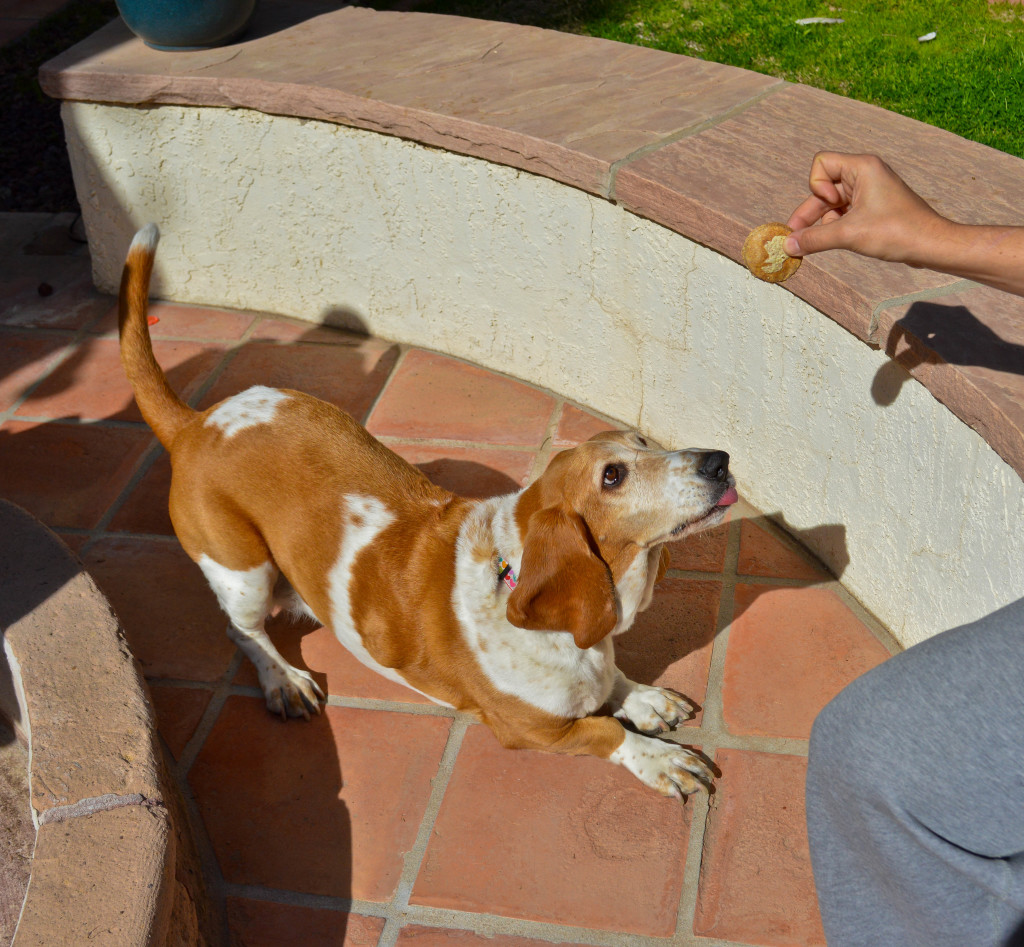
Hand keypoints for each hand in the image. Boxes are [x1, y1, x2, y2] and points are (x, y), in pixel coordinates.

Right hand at [783, 151, 1023, 296]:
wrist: (931, 244)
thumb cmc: (896, 231)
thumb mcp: (849, 235)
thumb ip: (814, 239)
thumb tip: (787, 245)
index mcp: (863, 167)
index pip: (821, 164)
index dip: (817, 187)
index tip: (830, 205)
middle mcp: (865, 174)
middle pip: (823, 188)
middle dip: (810, 213)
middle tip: (794, 238)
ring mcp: (869, 191)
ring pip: (832, 204)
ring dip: (824, 223)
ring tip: (819, 245)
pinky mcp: (873, 207)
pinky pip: (844, 212)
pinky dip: (836, 227)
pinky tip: (835, 243)